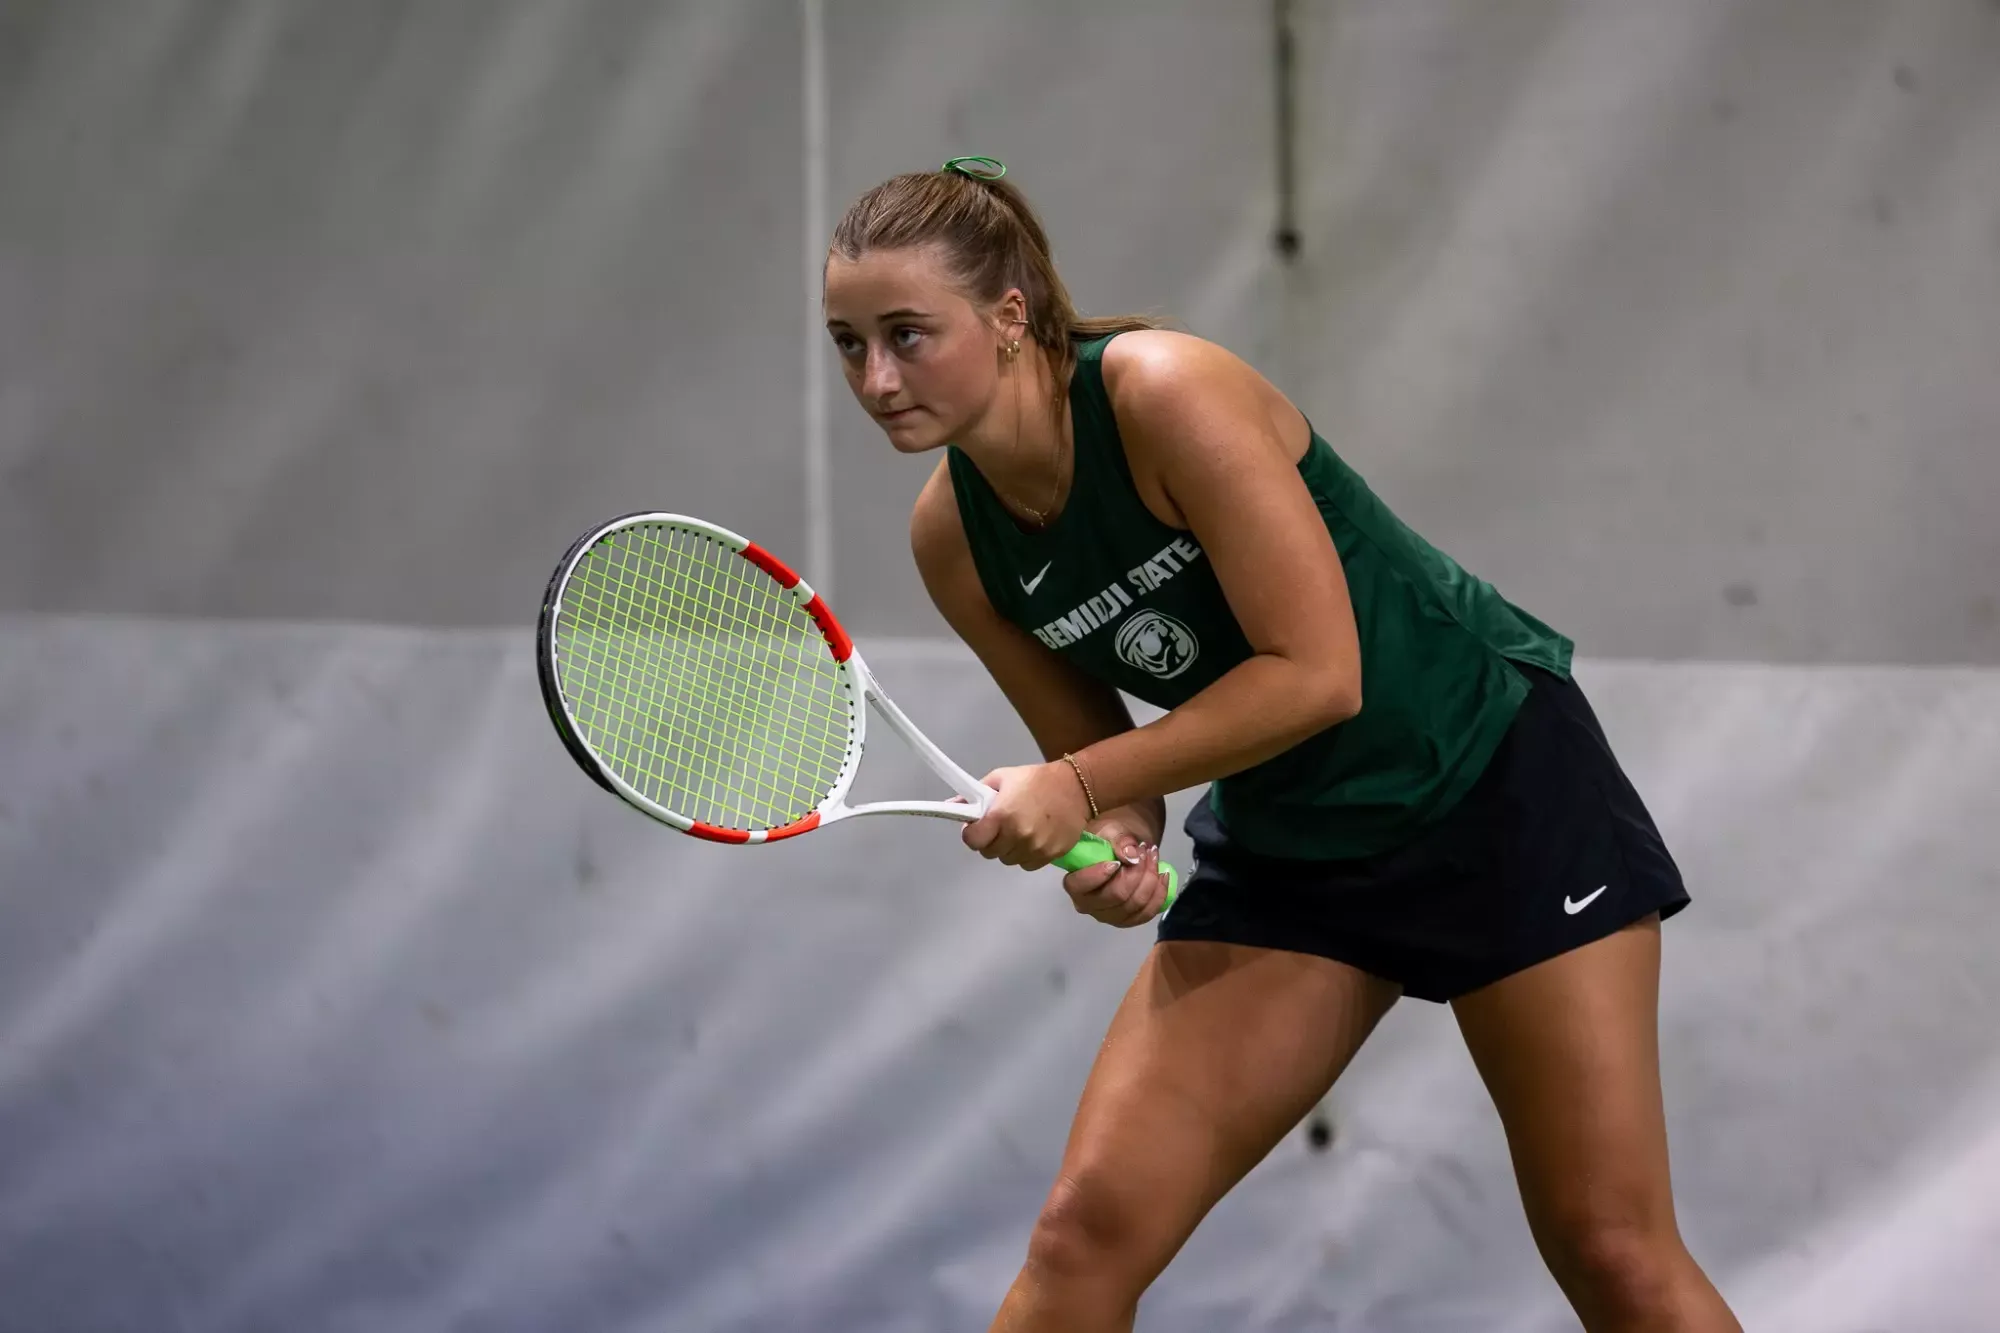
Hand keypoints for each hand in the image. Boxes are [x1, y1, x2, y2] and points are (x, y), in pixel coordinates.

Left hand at [961, 762, 1092, 869]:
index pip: (972, 840)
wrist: (1076, 787)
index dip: (972, 834)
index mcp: (1002, 815)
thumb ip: (976, 793)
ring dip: (1008, 848)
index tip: (977, 826)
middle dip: (989, 840)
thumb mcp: (1002, 778)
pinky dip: (1025, 854)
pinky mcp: (1050, 856)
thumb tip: (953, 805)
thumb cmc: (1035, 779)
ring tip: (1018, 830)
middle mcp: (1017, 835)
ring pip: (1007, 860)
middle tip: (999, 826)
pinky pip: (1027, 864)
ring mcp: (1035, 848)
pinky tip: (1032, 838)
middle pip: (988, 852)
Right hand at [1060, 815, 1171, 927]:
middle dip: (1136, 872)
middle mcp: (1088, 905)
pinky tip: (1163, 875)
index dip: (1099, 874)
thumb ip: (1119, 840)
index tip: (1116, 860)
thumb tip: (1131, 855)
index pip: (1081, 885)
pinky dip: (1160, 893)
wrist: (1123, 848)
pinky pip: (1148, 912)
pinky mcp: (1128, 920)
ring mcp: (1109, 916)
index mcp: (1075, 883)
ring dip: (1150, 879)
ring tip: (1154, 857)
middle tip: (1145, 850)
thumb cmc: (1109, 839)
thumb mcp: (1111, 830)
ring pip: (1136, 904)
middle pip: (1116, 896)